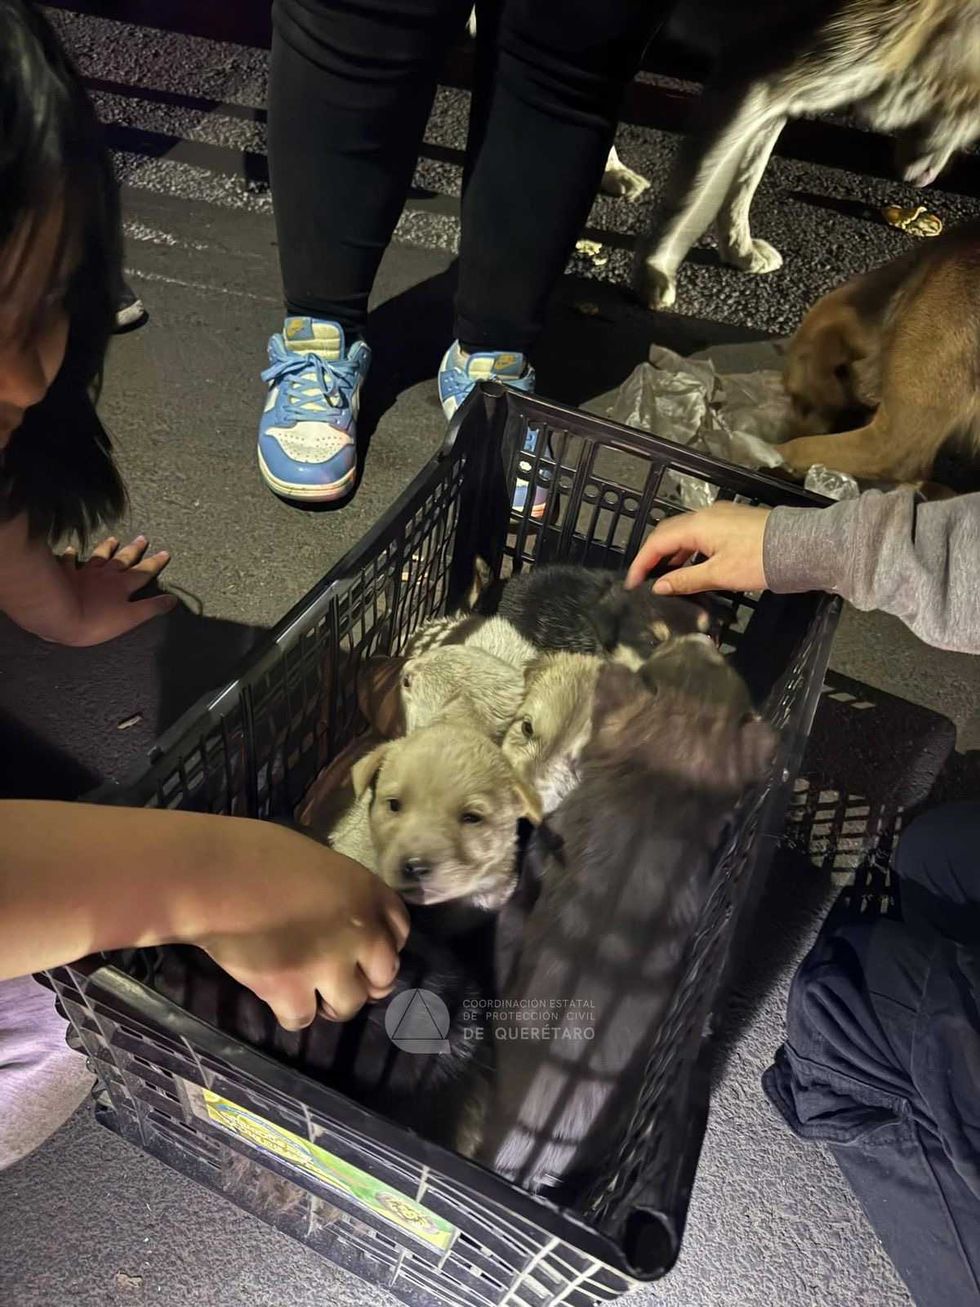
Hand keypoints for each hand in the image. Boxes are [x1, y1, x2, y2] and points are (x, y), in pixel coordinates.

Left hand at [59, 534, 176, 644]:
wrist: (59, 615)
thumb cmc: (96, 620)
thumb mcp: (130, 618)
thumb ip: (152, 608)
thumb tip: (173, 599)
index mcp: (122, 585)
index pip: (144, 572)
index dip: (155, 563)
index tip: (165, 552)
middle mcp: (105, 575)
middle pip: (123, 559)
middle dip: (134, 550)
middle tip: (142, 538)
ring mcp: (85, 573)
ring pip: (99, 557)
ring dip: (107, 548)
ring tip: (113, 539)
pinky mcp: (65, 576)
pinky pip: (69, 562)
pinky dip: (70, 555)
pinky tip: (71, 549)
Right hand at [191, 827, 409, 1030]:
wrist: (214, 877)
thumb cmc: (254, 853)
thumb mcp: (317, 861)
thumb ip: (339, 894)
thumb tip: (336, 915)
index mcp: (367, 892)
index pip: (400, 931)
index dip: (383, 946)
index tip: (367, 953)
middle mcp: (360, 932)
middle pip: (385, 976)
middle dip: (365, 980)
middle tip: (338, 977)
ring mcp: (330, 965)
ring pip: (350, 1005)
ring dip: (331, 1002)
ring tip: (309, 991)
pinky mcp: (292, 991)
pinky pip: (303, 1019)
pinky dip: (290, 1012)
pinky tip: (277, 995)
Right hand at [625, 503, 770, 595]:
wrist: (801, 546)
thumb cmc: (758, 561)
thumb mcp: (719, 574)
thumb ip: (685, 580)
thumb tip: (659, 587)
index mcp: (697, 525)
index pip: (657, 541)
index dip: (641, 562)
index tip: (631, 584)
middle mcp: (705, 514)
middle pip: (668, 533)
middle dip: (653, 556)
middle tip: (644, 580)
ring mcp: (721, 516)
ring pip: (685, 533)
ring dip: (672, 554)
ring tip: (666, 578)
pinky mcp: (733, 521)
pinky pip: (701, 534)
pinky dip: (689, 550)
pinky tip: (691, 568)